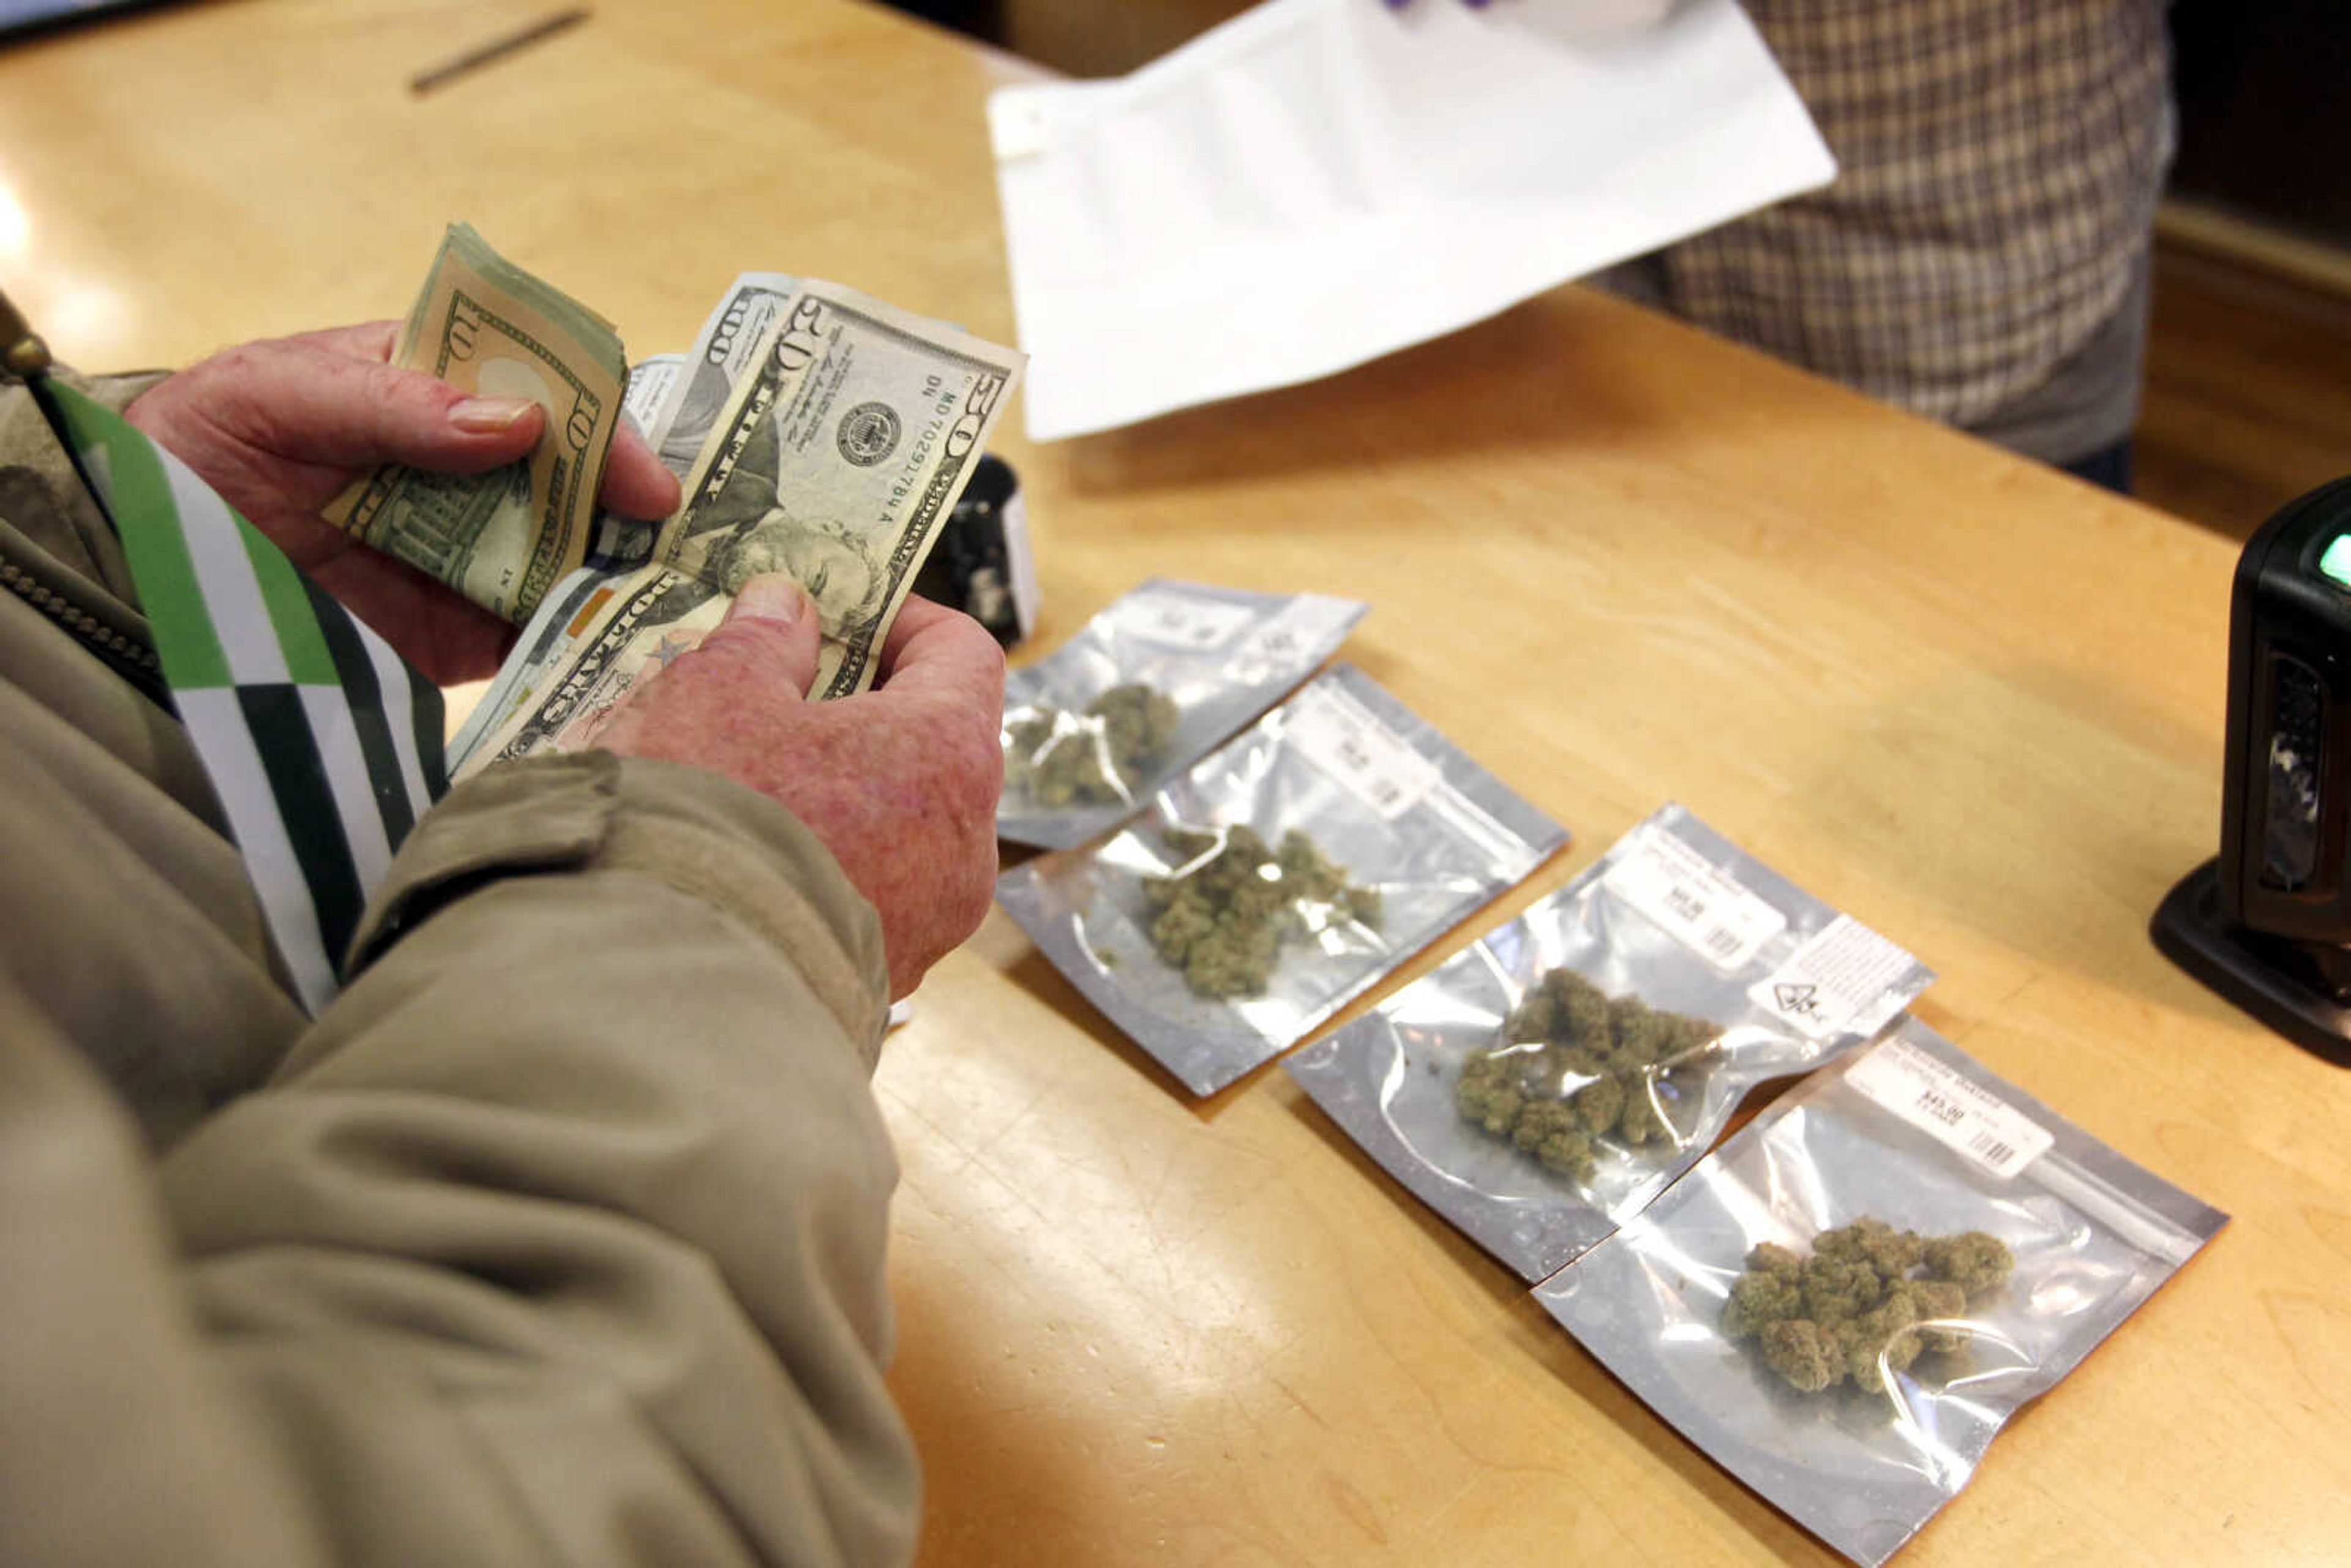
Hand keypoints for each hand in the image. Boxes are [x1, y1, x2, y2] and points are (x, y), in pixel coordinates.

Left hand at [124, 322, 679, 684]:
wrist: (128, 570)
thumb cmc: (193, 450)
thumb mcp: (276, 394)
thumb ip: (390, 401)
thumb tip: (521, 425)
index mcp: (437, 392)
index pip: (546, 392)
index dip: (604, 426)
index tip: (641, 477)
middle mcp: (472, 474)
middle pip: (582, 483)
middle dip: (634, 510)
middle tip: (675, 550)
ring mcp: (472, 557)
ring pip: (578, 561)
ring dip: (625, 579)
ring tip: (672, 610)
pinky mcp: (458, 637)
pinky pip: (539, 640)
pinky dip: (584, 646)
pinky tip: (620, 656)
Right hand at [595, 578, 1005, 1000]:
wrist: (661, 1000)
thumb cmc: (702, 819)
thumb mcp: (711, 693)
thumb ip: (760, 641)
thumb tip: (786, 608)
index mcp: (950, 756)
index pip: (965, 655)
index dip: (904, 619)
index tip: (841, 610)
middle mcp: (964, 850)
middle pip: (931, 748)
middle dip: (856, 710)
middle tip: (776, 690)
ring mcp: (928, 930)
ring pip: (895, 833)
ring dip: (832, 794)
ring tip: (739, 776)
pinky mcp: (877, 987)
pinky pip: (859, 902)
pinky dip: (815, 866)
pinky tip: (737, 856)